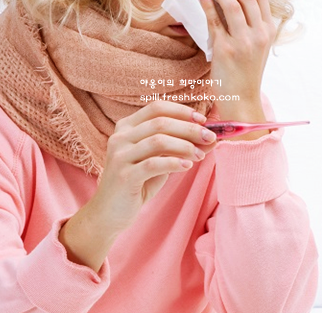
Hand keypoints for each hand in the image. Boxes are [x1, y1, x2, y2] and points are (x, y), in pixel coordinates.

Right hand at [60, 100, 215, 270]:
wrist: (109, 213)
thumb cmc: (137, 183)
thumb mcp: (160, 161)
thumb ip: (180, 147)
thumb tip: (211, 138)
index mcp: (126, 127)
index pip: (157, 108)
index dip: (182, 111)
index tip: (203, 120)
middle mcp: (120, 137)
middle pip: (160, 122)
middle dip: (189, 128)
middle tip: (210, 137)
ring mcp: (120, 156)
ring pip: (158, 140)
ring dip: (185, 146)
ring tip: (200, 155)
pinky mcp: (124, 176)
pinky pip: (153, 164)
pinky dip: (174, 163)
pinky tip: (187, 166)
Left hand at [199, 0, 275, 130]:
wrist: (241, 101)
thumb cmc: (244, 73)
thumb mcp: (255, 46)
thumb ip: (248, 24)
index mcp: (269, 31)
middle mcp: (260, 34)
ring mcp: (244, 42)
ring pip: (232, 4)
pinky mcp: (225, 50)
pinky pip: (214, 20)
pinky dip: (206, 4)